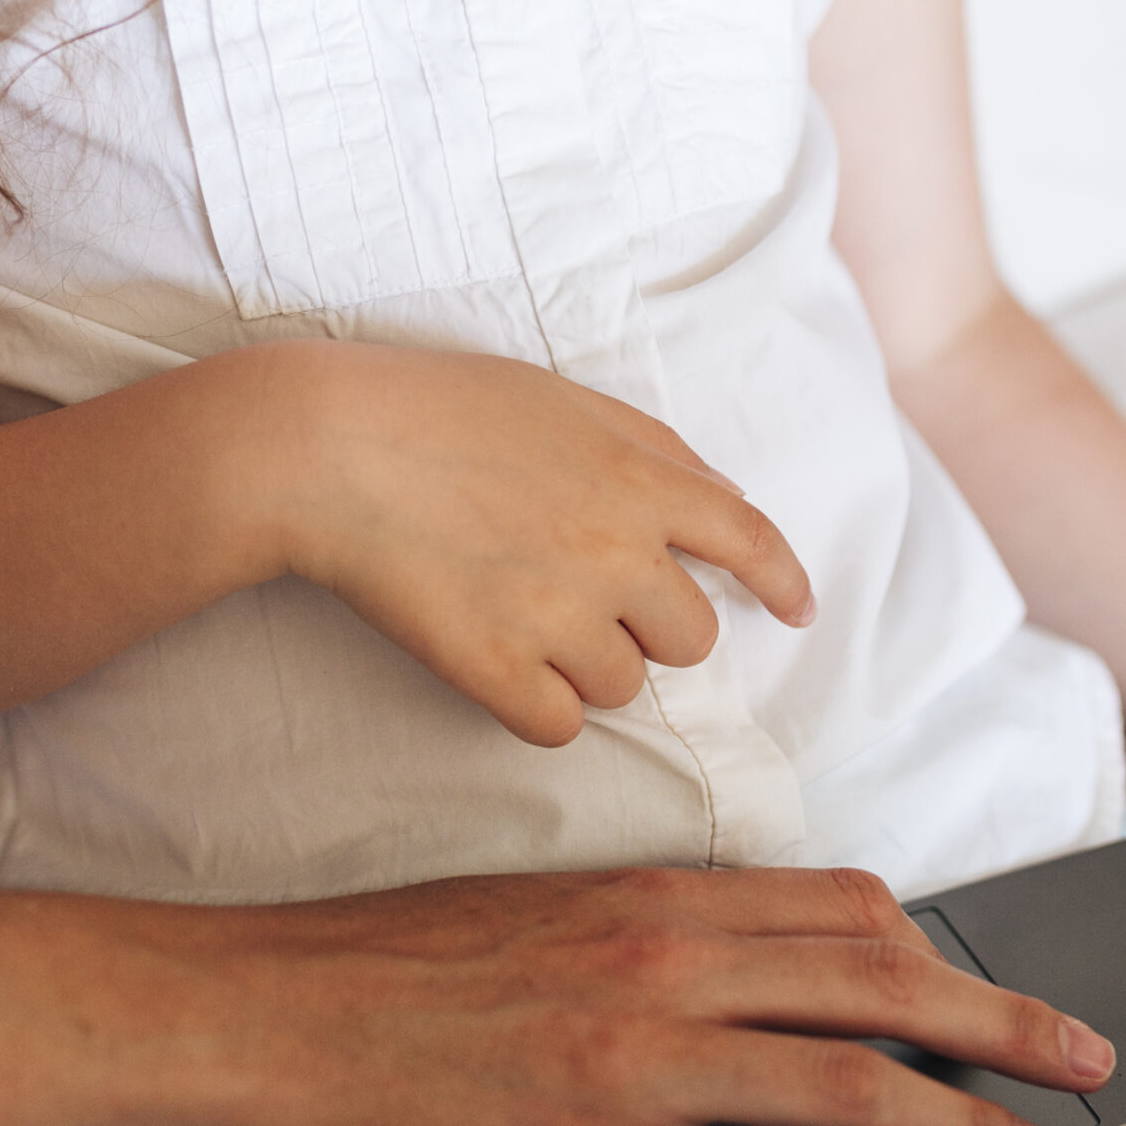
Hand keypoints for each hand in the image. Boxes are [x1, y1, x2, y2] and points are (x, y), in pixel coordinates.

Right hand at [184, 865, 1116, 1125]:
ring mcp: (633, 1067)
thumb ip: (637, 926)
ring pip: (843, 1085)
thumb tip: (721, 949)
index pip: (834, 910)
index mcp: (645, 900)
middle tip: (1086, 1058)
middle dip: (1000, 1022)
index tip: (982, 981)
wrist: (269, 1016)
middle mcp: (662, 967)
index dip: (931, 948)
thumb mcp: (526, 909)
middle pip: (876, 983)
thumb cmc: (381, 966)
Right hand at [254, 342, 815, 745]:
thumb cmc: (436, 407)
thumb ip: (649, 448)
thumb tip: (717, 497)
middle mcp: (617, 554)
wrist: (328, 447)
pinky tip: (497, 666)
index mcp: (640, 480)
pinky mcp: (495, 669)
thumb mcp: (560, 398)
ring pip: (622, 687)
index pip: (750, 542)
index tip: (797, 612)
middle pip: (690, 638)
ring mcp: (558, 617)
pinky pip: (558, 727)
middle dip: (650, 628)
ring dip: (585, 666)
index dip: (783, 582)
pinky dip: (536, 708)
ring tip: (516, 613)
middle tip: (583, 599)